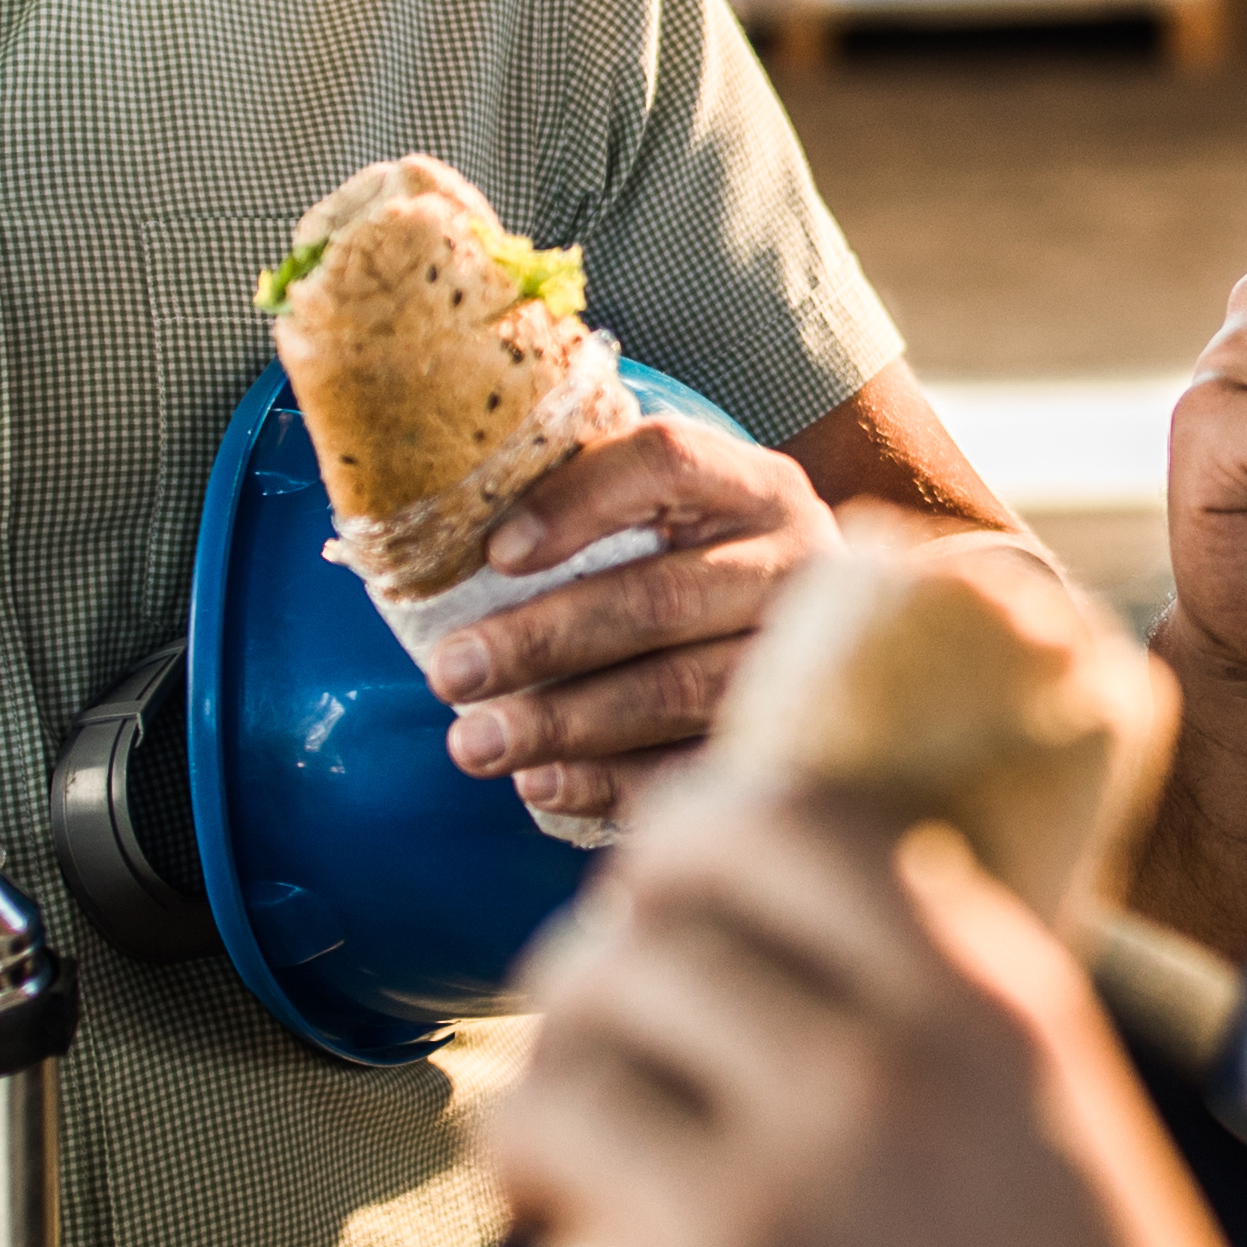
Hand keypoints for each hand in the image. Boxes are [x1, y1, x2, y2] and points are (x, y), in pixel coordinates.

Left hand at [422, 413, 844, 819]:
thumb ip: (590, 500)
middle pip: (661, 598)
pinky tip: (540, 782)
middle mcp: (796, 563)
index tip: (496, 554)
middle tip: (450, 672)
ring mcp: (800, 659)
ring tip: (475, 743)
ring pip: (677, 691)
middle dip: (543, 640)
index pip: (668, 464)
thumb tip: (446, 530)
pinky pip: (693, 768)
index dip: (580, 502)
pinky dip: (610, 782)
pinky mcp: (790, 739)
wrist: (790, 630)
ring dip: (563, 722)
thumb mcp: (668, 510)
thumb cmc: (692, 560)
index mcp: (754, 485)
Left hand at [468, 775, 1246, 1246]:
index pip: (761, 819)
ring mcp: (760, 1226)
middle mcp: (868, 1082)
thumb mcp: (1073, 1137)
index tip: (661, 927)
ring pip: (534, 1104)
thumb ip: (947, 1035)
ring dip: (542, 1171)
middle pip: (616, 954)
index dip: (676, 864)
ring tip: (584, 1235)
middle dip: (588, 1030)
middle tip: (610, 1114)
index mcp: (978, 1009)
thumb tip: (783, 960)